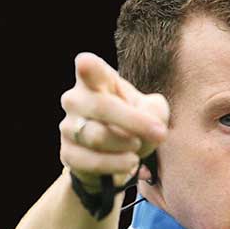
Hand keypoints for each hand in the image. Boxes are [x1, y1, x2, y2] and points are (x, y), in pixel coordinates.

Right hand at [59, 52, 168, 189]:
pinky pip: (92, 161)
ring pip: (98, 136)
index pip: (87, 67)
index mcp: (97, 79)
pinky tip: (129, 162)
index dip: (85, 66)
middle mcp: (76, 100)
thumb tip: (148, 123)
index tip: (85, 64)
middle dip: (135, 122)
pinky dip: (117, 164)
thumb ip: (155, 111)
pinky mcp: (68, 154)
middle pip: (101, 106)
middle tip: (161, 134)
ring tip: (138, 148)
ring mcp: (68, 127)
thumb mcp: (153, 111)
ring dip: (126, 145)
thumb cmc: (134, 123)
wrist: (117, 157)